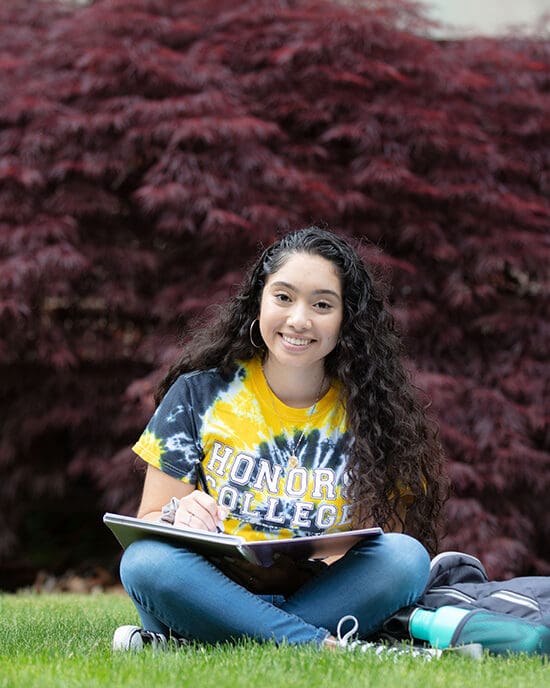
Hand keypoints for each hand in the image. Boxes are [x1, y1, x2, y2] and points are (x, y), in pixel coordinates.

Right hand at [174, 490, 225, 531]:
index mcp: (196, 495)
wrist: (185, 521)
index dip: (216, 514)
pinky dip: (197, 534)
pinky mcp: (177, 524)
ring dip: (205, 530)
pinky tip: (198, 533)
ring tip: (205, 530)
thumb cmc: (199, 514)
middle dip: (211, 524)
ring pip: (199, 524)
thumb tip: (222, 514)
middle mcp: (186, 502)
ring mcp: (180, 513)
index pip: (210, 504)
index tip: (217, 519)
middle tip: (212, 528)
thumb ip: (220, 510)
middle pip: (205, 515)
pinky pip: (191, 531)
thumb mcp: (210, 509)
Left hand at [212, 554, 326, 594]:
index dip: (235, 562)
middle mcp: (257, 585)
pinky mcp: (252, 589)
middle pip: (236, 574)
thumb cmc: (290, 571)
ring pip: (234, 579)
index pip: (246, 568)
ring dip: (223, 570)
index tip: (224, 555)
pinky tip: (220, 569)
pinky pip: (236, 582)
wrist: (293, 585)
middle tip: (212, 556)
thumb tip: (273, 554)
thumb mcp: (287, 562)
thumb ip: (279, 557)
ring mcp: (253, 589)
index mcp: (264, 578)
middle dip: (224, 565)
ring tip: (212, 561)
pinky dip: (228, 575)